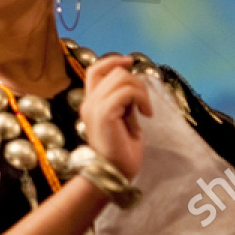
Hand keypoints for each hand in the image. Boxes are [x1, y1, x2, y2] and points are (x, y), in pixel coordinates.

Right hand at [80, 55, 150, 179]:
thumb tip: (134, 85)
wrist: (114, 174)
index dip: (112, 61)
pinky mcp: (104, 114)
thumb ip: (124, 102)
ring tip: (145, 110)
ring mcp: (94, 108)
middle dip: (137, 82)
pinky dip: (141, 99)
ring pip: (121, 78)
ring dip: (141, 91)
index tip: (129, 61)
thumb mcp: (124, 120)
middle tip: (144, 103)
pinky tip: (146, 115)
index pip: (95, 71)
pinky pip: (126, 92)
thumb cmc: (121, 152)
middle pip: (114, 72)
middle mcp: (88, 103)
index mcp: (91, 104)